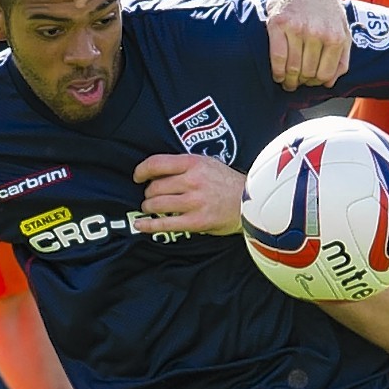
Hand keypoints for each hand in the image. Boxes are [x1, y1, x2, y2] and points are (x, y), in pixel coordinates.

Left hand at [131, 154, 246, 234]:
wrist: (251, 202)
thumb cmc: (228, 183)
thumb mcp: (208, 163)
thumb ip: (185, 165)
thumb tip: (157, 172)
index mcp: (194, 163)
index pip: (157, 163)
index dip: (142, 170)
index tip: (137, 177)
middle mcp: (192, 181)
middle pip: (155, 187)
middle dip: (148, 193)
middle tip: (150, 196)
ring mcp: (194, 202)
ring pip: (156, 204)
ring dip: (148, 207)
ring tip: (150, 208)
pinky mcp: (196, 222)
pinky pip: (165, 223)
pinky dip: (148, 225)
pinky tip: (140, 224)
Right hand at [265, 0, 350, 90]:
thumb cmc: (324, 7)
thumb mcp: (341, 27)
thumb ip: (342, 55)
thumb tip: (330, 82)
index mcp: (336, 36)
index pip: (325, 74)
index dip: (316, 82)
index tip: (309, 82)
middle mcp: (317, 33)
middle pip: (307, 73)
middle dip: (301, 82)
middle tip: (296, 83)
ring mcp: (297, 28)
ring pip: (292, 68)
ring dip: (288, 80)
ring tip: (286, 81)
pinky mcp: (278, 24)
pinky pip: (277, 57)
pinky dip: (277, 71)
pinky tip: (278, 74)